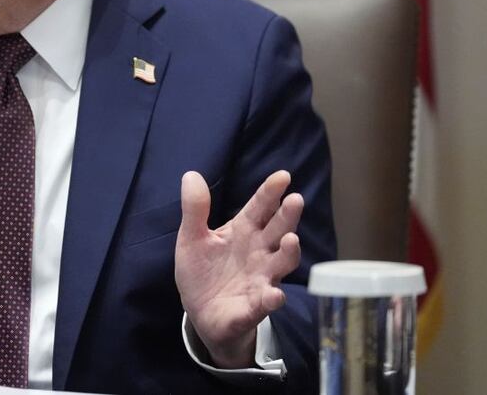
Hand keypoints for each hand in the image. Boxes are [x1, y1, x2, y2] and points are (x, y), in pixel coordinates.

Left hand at [174, 170, 302, 367]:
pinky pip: (266, 302)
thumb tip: (191, 174)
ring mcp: (260, 278)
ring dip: (289, 253)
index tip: (283, 176)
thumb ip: (195, 209)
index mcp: (243, 231)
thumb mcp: (192, 238)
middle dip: (288, 216)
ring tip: (292, 240)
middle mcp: (259, 252)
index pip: (260, 207)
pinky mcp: (254, 306)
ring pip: (281, 264)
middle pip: (278, 230)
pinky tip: (274, 295)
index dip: (270, 192)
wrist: (200, 312)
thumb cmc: (202, 270)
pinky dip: (272, 299)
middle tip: (296, 199)